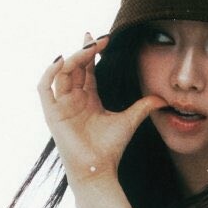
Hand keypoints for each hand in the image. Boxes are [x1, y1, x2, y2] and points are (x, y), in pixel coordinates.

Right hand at [37, 30, 167, 189]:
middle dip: (85, 50)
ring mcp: (61, 105)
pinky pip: (44, 87)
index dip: (92, 52)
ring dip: (73, 57)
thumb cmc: (111, 150)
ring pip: (61, 72)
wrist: (98, 170)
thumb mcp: (130, 120)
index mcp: (88, 99)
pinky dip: (50, 72)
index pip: (87, 69)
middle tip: (98, 39)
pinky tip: (62, 60)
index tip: (104, 38)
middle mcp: (73, 99)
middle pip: (75, 66)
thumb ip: (144, 106)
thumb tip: (164, 99)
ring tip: (88, 48)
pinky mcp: (52, 113)